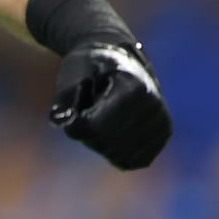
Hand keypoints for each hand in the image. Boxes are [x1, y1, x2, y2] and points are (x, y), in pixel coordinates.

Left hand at [48, 39, 171, 169]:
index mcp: (134, 89)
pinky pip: (128, 161)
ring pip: (116, 155)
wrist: (119, 57)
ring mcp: (161, 125)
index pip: (94, 128)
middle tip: (91, 105)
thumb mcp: (73, 71)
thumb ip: (64, 96)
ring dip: (101, 141)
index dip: (75, 121)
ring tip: (105, 112)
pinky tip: (115, 126)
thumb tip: (57, 120)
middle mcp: (155, 108)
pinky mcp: (160, 139)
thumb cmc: (91, 65)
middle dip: (88, 131)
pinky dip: (114, 150)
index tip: (78, 102)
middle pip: (105, 144)